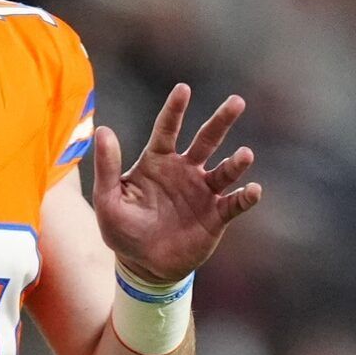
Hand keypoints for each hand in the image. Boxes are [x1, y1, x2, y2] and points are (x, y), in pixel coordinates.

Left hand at [92, 84, 262, 284]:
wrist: (143, 265)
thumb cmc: (122, 230)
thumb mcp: (107, 200)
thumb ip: (106, 166)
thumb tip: (102, 130)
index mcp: (157, 162)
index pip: (167, 129)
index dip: (175, 110)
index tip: (183, 89)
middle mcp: (184, 171)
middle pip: (206, 140)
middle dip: (221, 121)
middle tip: (237, 101)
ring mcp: (202, 192)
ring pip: (224, 171)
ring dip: (236, 163)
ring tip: (245, 155)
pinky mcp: (216, 216)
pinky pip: (234, 203)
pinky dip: (246, 197)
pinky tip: (253, 190)